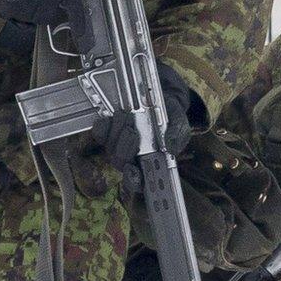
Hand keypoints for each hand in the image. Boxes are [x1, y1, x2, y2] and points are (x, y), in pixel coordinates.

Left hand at [95, 62, 197, 192]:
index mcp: (149, 162)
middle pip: (120, 162)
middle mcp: (131, 157)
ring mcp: (117, 144)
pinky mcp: (108, 131)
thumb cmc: (171, 118)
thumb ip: (177, 137)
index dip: (133, 180)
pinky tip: (111, 117)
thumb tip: (171, 148)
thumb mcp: (180, 125)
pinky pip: (100, 133)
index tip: (132, 171)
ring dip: (116, 131)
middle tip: (133, 131)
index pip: (138, 181)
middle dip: (124, 148)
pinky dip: (104, 125)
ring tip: (126, 115)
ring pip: (109, 147)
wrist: (161, 99)